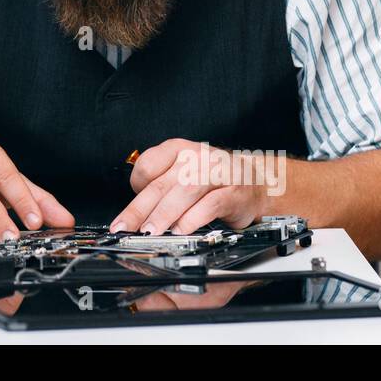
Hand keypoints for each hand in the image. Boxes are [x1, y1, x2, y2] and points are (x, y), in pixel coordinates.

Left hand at [110, 138, 270, 234]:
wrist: (256, 182)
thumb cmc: (213, 179)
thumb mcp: (183, 173)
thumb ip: (161, 187)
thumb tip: (136, 214)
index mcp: (178, 149)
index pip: (147, 165)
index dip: (134, 188)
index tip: (127, 210)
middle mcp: (195, 157)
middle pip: (161, 184)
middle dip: (139, 210)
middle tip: (125, 228)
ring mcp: (216, 173)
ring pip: (183, 192)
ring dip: (163, 214)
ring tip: (150, 231)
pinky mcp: (234, 192)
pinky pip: (210, 204)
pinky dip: (193, 219)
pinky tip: (181, 230)